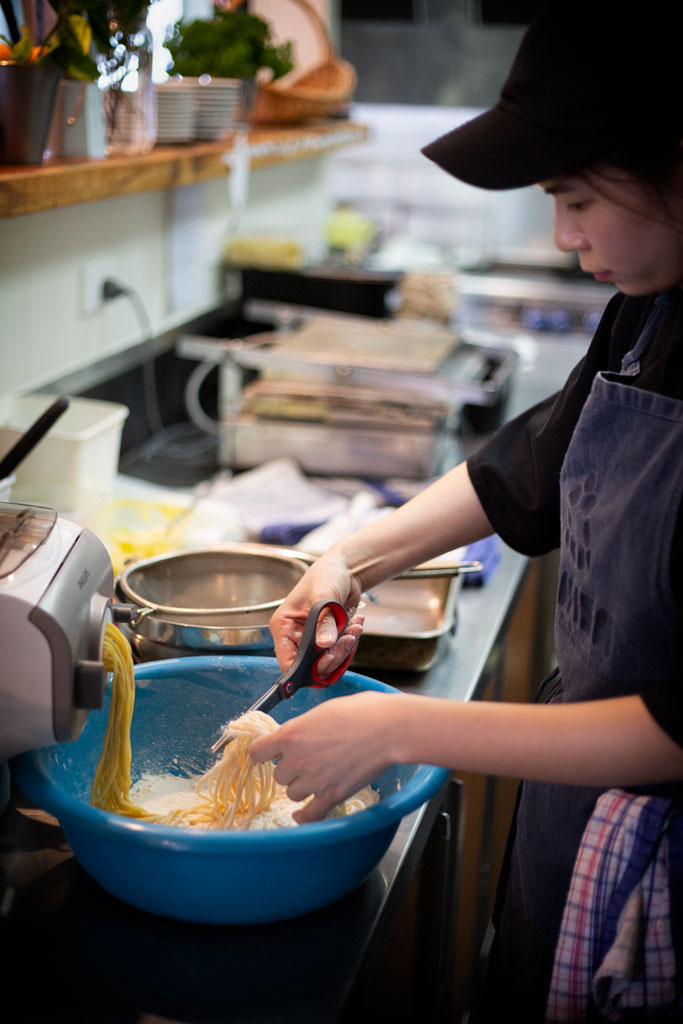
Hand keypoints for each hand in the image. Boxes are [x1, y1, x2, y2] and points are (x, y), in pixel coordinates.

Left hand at [249, 691, 404, 822]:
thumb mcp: (322, 710)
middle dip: (290, 769)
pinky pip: (309, 815)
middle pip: (278, 775)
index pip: (257, 751)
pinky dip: (305, 816)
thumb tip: (298, 735)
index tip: (269, 753)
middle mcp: (297, 759)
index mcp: (291, 734)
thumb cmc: (360, 712)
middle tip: (307, 759)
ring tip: (317, 776)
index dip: (263, 752)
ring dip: (301, 786)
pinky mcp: (332, 795)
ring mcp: (314, 780)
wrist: (387, 729)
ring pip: (292, 793)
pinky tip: (303, 814)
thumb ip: (303, 727)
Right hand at [269, 550, 365, 675]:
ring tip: (355, 627)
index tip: (325, 664)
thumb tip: (324, 645)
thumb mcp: (323, 597)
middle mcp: (296, 636)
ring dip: (345, 647)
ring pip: (328, 660)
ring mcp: (313, 639)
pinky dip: (351, 641)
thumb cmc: (326, 575)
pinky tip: (356, 623)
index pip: (288, 661)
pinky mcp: (329, 639)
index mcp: (284, 627)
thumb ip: (324, 623)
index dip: (304, 670)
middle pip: (311, 665)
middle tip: (347, 639)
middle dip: (332, 655)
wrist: (345, 570)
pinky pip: (340, 652)